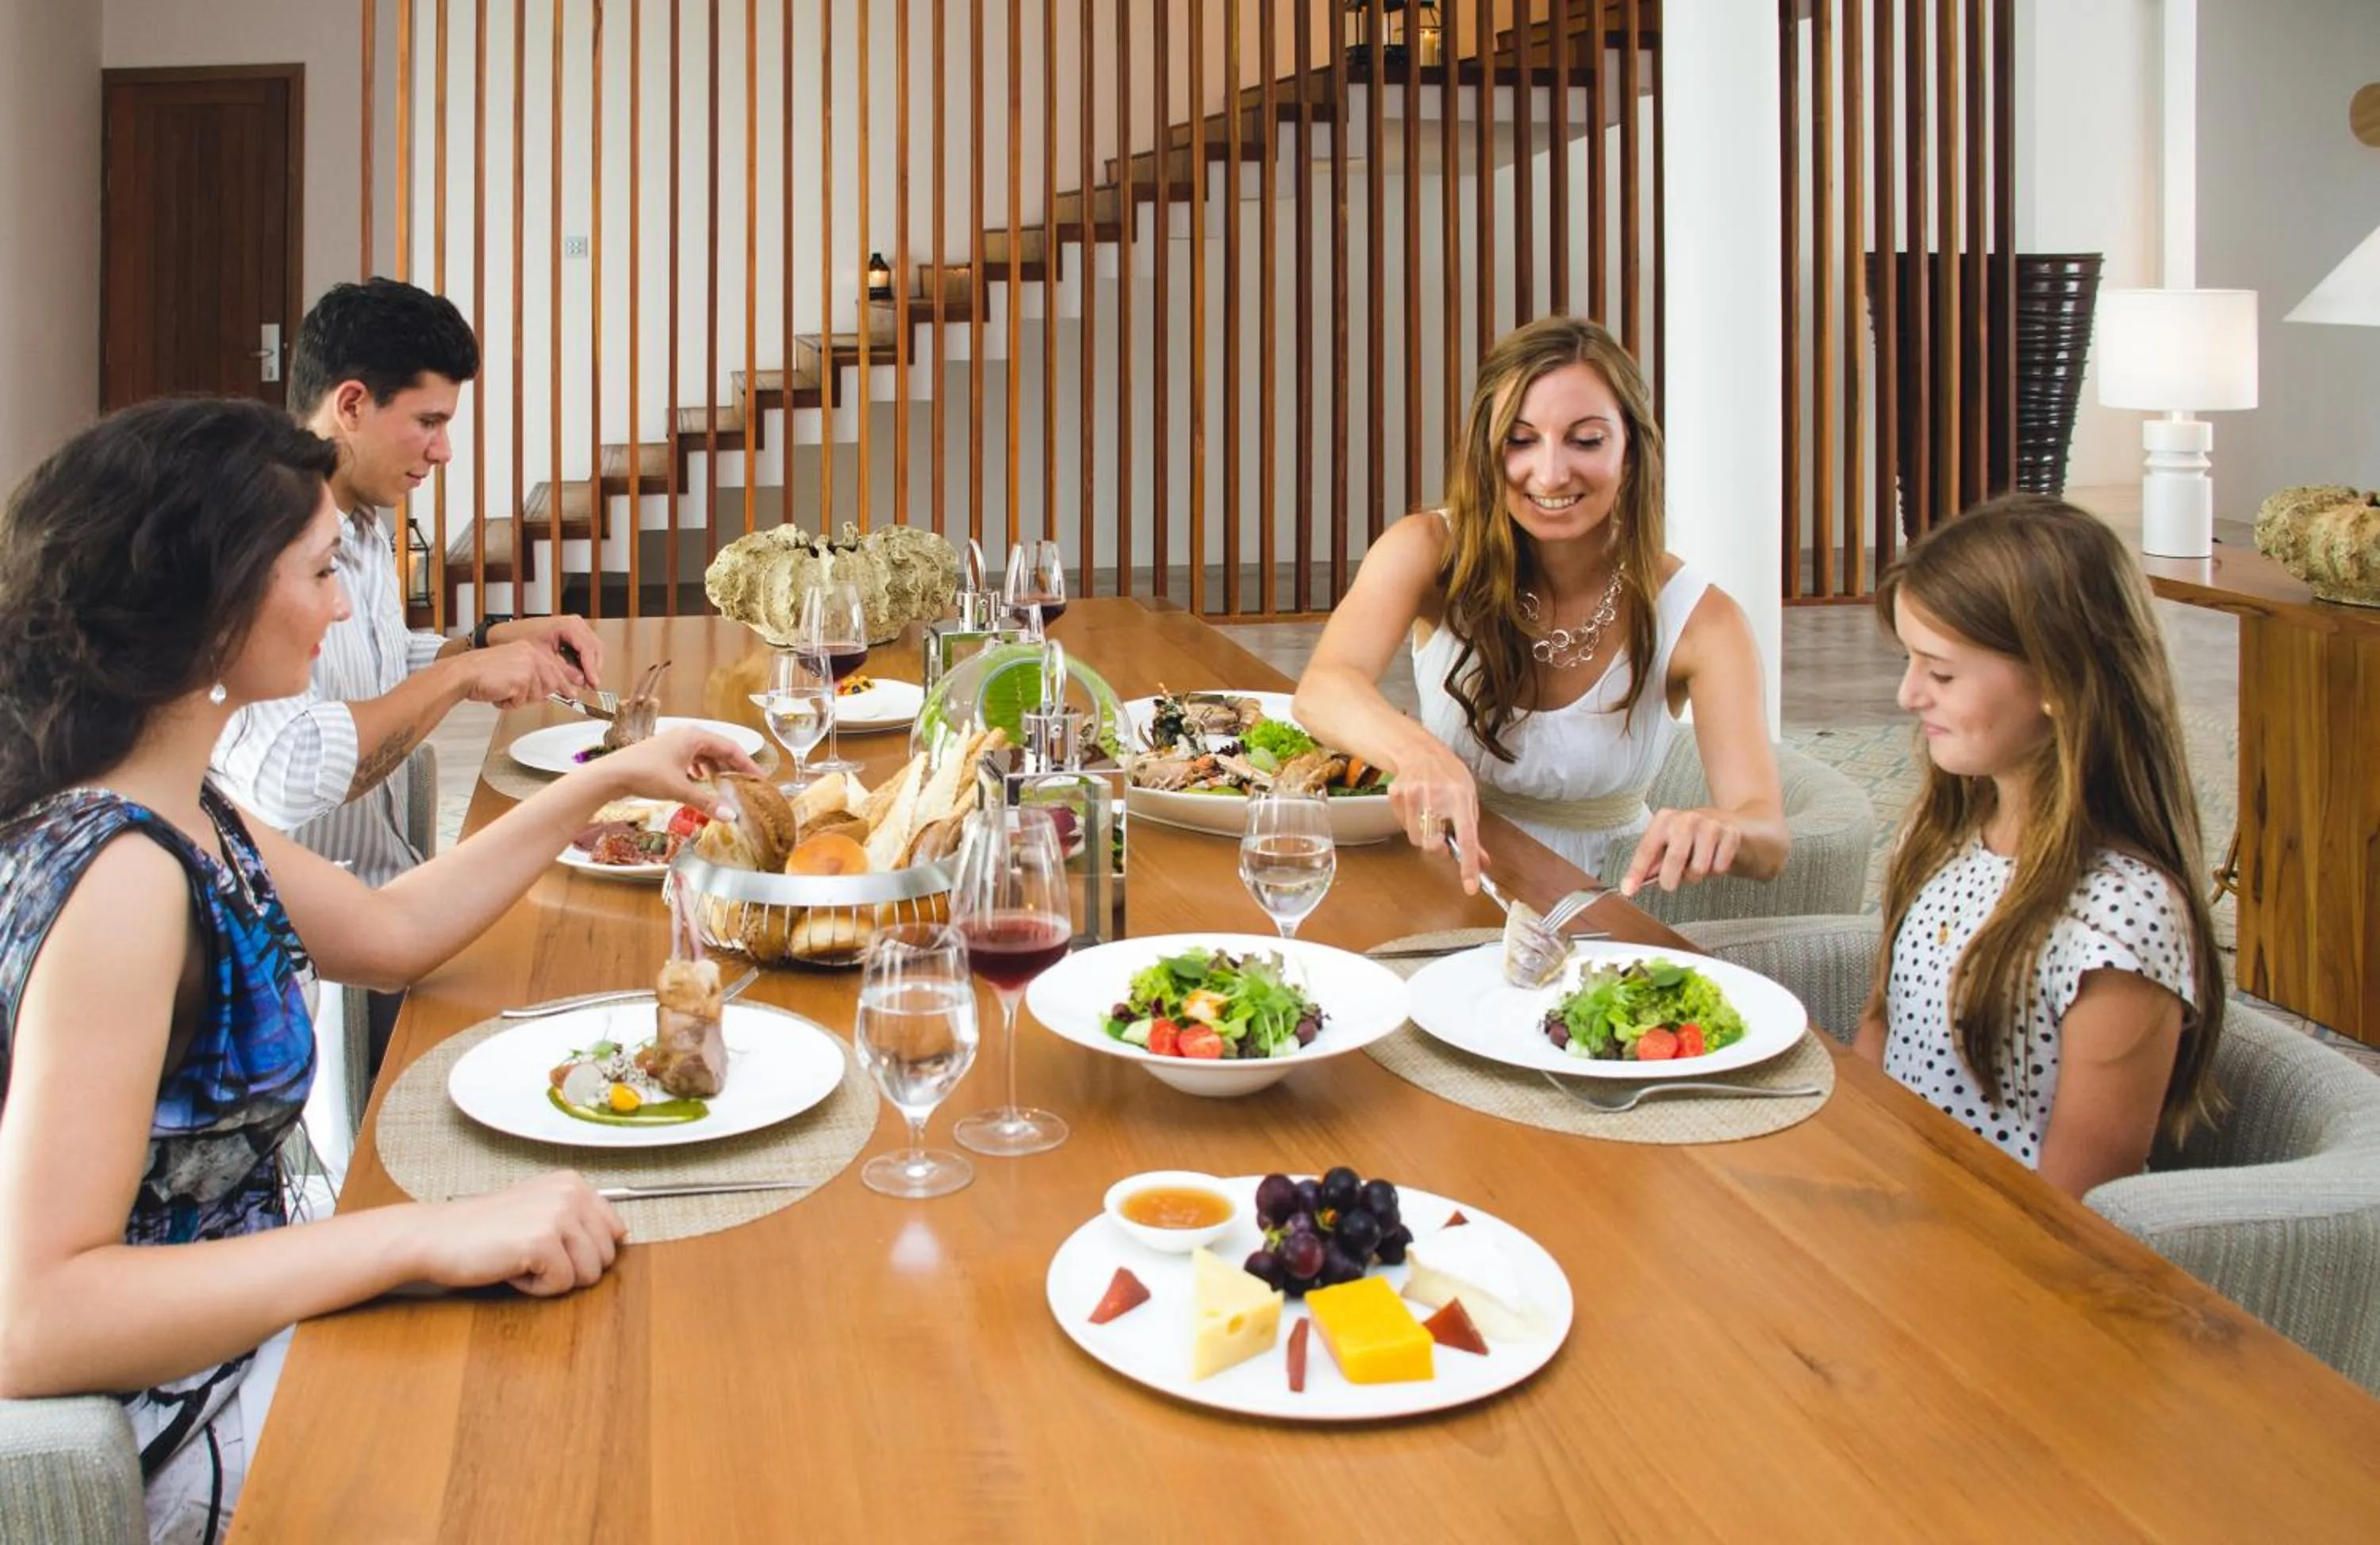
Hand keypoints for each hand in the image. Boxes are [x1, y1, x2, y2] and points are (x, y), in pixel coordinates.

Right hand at [411, 1172, 626, 1295]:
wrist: (435, 1236)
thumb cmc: (483, 1230)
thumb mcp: (538, 1210)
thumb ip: (577, 1218)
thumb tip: (620, 1236)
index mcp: (573, 1183)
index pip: (615, 1231)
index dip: (584, 1252)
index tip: (551, 1246)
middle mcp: (571, 1193)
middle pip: (605, 1258)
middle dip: (569, 1267)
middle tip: (529, 1254)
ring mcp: (558, 1216)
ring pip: (587, 1275)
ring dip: (552, 1278)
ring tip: (520, 1259)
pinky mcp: (543, 1242)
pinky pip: (561, 1285)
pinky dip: (535, 1287)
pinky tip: (511, 1268)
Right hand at [456, 640, 578, 709]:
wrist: (463, 673)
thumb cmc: (482, 673)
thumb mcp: (513, 671)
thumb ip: (532, 678)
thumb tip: (549, 693)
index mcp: (529, 649)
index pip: (555, 669)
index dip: (564, 685)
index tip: (572, 694)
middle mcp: (531, 654)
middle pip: (551, 684)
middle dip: (536, 695)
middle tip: (515, 693)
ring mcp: (528, 666)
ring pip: (538, 695)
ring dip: (520, 699)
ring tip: (503, 690)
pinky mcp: (522, 679)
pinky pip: (523, 700)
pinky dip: (510, 703)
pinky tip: (499, 693)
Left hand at [488, 614, 603, 689]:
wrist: (506, 633)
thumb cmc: (518, 638)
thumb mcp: (543, 658)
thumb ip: (564, 670)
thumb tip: (580, 681)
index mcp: (567, 625)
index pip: (587, 649)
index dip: (591, 668)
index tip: (593, 682)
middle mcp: (574, 623)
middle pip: (595, 648)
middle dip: (593, 668)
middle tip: (591, 685)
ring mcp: (574, 626)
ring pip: (593, 648)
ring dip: (591, 665)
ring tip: (586, 682)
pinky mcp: (572, 632)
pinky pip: (586, 647)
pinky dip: (585, 661)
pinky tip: (580, 672)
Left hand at [591, 724, 763, 813]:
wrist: (611, 774)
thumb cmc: (645, 774)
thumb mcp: (679, 789)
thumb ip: (706, 802)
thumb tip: (731, 817)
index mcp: (695, 736)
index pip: (731, 748)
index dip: (748, 764)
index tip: (760, 779)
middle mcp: (687, 735)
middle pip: (719, 750)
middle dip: (734, 769)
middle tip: (747, 786)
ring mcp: (676, 743)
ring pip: (706, 755)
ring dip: (718, 770)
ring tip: (727, 787)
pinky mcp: (666, 753)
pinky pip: (693, 759)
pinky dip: (702, 771)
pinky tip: (702, 783)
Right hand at [1385, 741, 1488, 892]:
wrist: (1419, 751)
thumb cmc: (1448, 775)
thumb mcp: (1468, 798)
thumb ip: (1473, 832)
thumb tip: (1483, 861)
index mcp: (1460, 797)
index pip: (1467, 838)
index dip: (1468, 865)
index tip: (1470, 886)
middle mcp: (1436, 796)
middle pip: (1432, 844)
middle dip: (1438, 848)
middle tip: (1442, 837)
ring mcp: (1413, 796)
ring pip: (1415, 838)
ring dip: (1423, 834)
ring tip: (1428, 814)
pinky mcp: (1396, 796)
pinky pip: (1402, 826)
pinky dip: (1410, 823)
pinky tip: (1417, 806)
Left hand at [1621, 806, 1745, 896]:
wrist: (1735, 827)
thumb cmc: (1695, 840)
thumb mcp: (1670, 846)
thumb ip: (1652, 864)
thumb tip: (1633, 883)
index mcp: (1664, 819)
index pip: (1647, 849)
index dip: (1637, 872)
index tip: (1628, 890)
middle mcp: (1686, 818)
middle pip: (1674, 859)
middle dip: (1670, 879)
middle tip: (1671, 883)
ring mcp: (1710, 824)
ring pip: (1699, 868)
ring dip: (1697, 875)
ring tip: (1698, 864)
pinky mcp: (1731, 834)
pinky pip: (1719, 868)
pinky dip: (1717, 870)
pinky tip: (1716, 859)